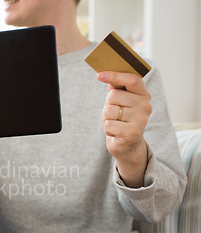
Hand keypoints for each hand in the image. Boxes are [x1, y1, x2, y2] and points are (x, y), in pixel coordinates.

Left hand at [98, 71, 150, 186]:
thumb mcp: (120, 102)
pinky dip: (107, 129)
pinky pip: (108, 124)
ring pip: (109, 110)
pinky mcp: (132, 132)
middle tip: (115, 114)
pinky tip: (115, 132)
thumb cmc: (121, 119)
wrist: (128, 145)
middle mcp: (145, 106)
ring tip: (116, 123)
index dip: (115, 75)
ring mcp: (140, 120)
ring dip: (107, 118)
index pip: (132, 79)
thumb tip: (107, 74)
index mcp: (144, 95)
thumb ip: (116, 88)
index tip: (99, 75)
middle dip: (108, 105)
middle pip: (114, 95)